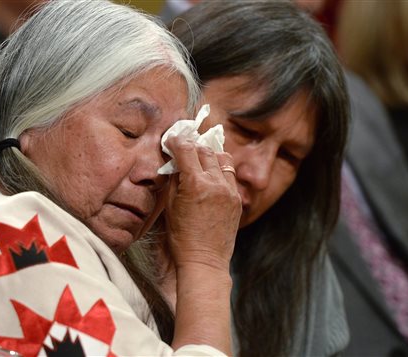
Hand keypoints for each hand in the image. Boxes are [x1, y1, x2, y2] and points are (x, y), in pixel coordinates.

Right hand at [163, 136, 240, 271]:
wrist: (204, 261)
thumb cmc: (181, 238)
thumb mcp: (170, 206)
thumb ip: (174, 180)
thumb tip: (175, 162)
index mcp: (195, 184)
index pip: (186, 149)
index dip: (176, 141)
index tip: (171, 140)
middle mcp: (216, 183)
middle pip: (205, 150)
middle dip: (192, 146)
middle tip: (182, 149)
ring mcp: (230, 191)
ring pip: (221, 158)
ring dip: (208, 155)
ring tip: (199, 160)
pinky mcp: (237, 199)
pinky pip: (230, 175)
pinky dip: (219, 170)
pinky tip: (210, 176)